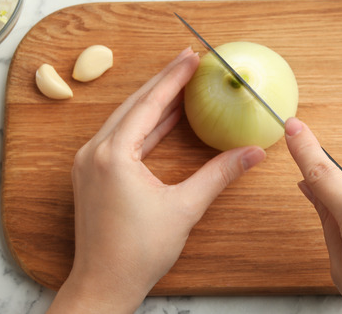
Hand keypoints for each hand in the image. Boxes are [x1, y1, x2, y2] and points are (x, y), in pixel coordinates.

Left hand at [48, 48, 265, 312]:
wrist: (104, 284)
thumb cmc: (137, 252)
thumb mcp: (184, 209)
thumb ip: (219, 175)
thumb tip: (252, 152)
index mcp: (113, 155)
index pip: (149, 104)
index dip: (174, 78)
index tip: (192, 57)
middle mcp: (95, 152)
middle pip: (134, 104)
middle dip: (163, 82)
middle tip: (188, 61)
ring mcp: (89, 163)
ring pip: (125, 119)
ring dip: (153, 102)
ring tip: (180, 85)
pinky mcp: (91, 174)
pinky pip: (120, 137)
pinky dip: (143, 125)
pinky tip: (163, 119)